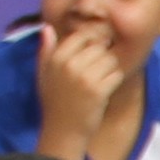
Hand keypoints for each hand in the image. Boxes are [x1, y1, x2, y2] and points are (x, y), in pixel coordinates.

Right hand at [37, 15, 133, 156]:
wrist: (63, 131)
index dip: (91, 44)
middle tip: (96, 73)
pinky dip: (114, 82)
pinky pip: (116, 74)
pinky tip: (105, 90)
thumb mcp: (43, 75)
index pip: (82, 36)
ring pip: (110, 59)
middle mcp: (69, 65)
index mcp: (56, 58)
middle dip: (102, 58)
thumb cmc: (54, 102)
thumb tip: (47, 28)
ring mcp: (84, 77)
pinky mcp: (98, 91)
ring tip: (100, 81)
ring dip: (109, 70)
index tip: (90, 57)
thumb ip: (45, 51)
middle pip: (99, 47)